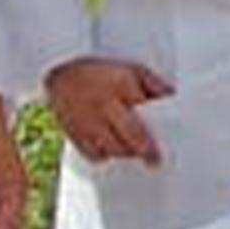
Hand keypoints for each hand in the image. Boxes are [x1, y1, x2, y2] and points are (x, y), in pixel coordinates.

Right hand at [42, 55, 172, 169]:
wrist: (59, 70)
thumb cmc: (96, 71)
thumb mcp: (129, 68)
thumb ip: (152, 83)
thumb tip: (171, 97)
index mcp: (120, 86)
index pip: (147, 111)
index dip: (159, 127)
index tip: (167, 140)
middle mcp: (104, 105)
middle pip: (131, 137)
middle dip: (146, 151)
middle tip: (155, 160)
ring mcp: (88, 122)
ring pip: (114, 149)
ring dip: (127, 153)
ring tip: (133, 150)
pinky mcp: (76, 134)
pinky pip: (95, 155)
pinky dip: (106, 155)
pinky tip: (111, 148)